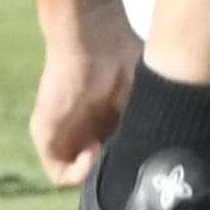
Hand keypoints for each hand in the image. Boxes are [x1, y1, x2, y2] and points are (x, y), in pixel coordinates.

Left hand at [33, 0, 137, 184]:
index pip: (117, 155)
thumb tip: (163, 151)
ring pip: (79, 174)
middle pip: (99, 168)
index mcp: (110, 120)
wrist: (94, 35)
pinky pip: (58, 173)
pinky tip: (95, 150)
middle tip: (127, 157)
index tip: (141, 152)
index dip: (130, 161)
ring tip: (110, 150)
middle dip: (115, 170)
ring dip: (97, 173)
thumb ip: (149, 121)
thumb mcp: (145, 94)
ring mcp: (65, 133)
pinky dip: (78, 172)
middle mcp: (87, 129)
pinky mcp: (46, 135)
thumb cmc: (124, 55)